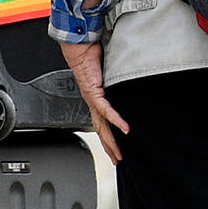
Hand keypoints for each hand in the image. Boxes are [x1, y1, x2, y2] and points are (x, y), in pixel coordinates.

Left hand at [58, 39, 129, 162]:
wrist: (80, 48)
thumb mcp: (108, 73)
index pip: (102, 124)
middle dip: (109, 148)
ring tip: (120, 154)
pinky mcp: (95, 93)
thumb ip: (115, 80)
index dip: (108, 138)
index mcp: (95, 100)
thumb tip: (127, 79)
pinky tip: (125, 129)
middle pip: (101, 131)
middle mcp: (93, 103)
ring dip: (111, 142)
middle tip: (118, 160)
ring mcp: (93, 100)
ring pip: (102, 127)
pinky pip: (106, 111)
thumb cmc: (92, 56)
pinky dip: (116, 120)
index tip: (116, 148)